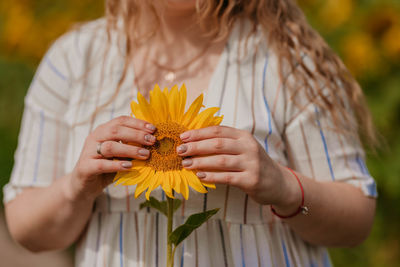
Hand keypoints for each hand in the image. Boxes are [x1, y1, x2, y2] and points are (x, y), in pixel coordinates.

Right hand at [68, 116, 155, 200]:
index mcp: (104, 130)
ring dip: (130, 150)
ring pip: (110, 147)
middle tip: (152, 141)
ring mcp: (88, 152)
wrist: (85, 185)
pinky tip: (129, 167)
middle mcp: (95, 137)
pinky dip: (117, 165)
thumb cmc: (107, 166)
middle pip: (116, 131)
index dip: (138, 123)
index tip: (153, 129)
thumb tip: (153, 141)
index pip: (121, 120)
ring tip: (145, 155)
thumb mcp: (120, 154)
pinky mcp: (85, 167)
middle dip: (136, 135)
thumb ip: (131, 145)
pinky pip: (102, 164)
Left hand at [176, 126, 295, 205]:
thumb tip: (193, 142)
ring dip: (200, 161)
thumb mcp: (243, 148)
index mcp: (244, 136)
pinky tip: (200, 176)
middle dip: (196, 146)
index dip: (198, 133)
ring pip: (220, 160)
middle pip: (217, 144)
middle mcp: (249, 147)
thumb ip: (224, 143)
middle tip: (180, 151)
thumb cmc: (253, 164)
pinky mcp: (252, 180)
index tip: (182, 137)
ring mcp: (252, 164)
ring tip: (185, 164)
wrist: (278, 183)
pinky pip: (227, 177)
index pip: (218, 131)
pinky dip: (212, 176)